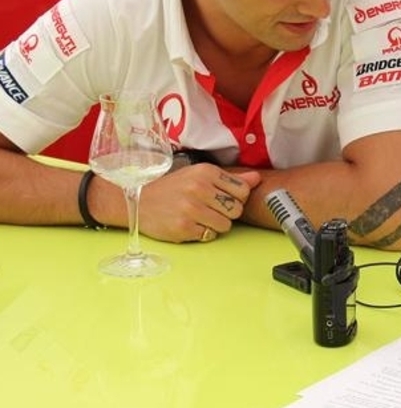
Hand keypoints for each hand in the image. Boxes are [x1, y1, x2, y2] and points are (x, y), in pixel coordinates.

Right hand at [138, 164, 261, 241]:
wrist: (137, 200)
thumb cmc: (172, 187)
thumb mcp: (200, 175)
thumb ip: (230, 179)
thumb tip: (257, 179)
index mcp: (206, 172)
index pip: (243, 190)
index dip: (236, 198)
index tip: (223, 198)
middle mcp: (199, 188)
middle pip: (236, 209)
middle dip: (227, 212)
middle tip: (210, 209)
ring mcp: (190, 209)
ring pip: (226, 225)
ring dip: (215, 225)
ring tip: (199, 217)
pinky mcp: (183, 227)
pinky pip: (209, 235)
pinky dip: (202, 233)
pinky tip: (189, 224)